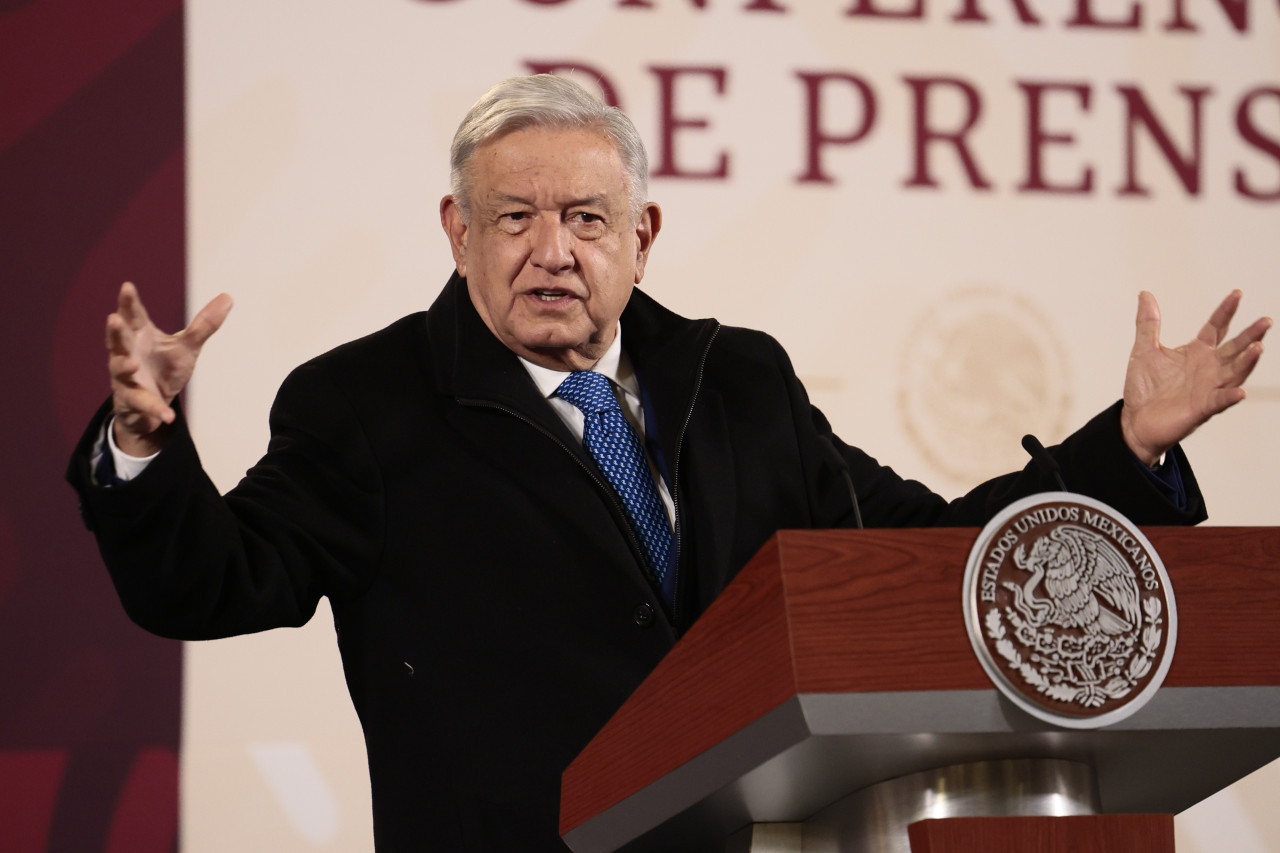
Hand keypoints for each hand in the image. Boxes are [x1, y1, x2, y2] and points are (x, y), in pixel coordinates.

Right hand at [106, 282, 233, 456]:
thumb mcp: (187, 346)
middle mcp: (127, 353)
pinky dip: (154, 408)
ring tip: (130, 363)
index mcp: (140, 336)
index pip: (134, 316)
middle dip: (116, 330)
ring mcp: (126, 378)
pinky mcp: (132, 401)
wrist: (154, 405)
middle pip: (118, 340)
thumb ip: (204, 324)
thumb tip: (229, 297)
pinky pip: (142, 404)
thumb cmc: (164, 368)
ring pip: (119, 369)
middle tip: (113, 317)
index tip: (127, 286)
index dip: (129, 303)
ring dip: (122, 366)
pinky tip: (167, 416)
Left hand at [1120, 290, 1270, 465]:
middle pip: (1234, 348)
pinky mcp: (1201, 408)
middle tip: (1265, 321)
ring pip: (1234, 372)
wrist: (1135, 420)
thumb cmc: (1144, 387)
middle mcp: (1208, 368)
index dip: (1226, 311)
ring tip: (1258, 348)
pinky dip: (1229, 397)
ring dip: (1247, 362)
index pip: (1216, 327)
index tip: (1236, 293)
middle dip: (1250, 335)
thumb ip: (1148, 323)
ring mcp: (1208, 388)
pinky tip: (1239, 392)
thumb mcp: (1144, 350)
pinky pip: (1219, 401)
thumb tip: (1145, 293)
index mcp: (1196, 352)